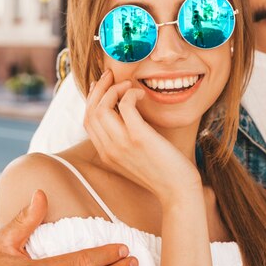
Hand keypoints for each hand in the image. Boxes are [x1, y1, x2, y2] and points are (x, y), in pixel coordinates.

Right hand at [84, 70, 201, 204]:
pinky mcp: (139, 137)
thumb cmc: (163, 172)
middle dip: (99, 89)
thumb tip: (125, 113)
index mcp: (106, 154)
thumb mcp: (136, 157)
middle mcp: (109, 150)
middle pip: (90, 112)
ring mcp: (122, 144)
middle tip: (111, 75)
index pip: (87, 121)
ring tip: (127, 84)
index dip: (92, 99)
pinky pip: (125, 105)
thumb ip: (125, 140)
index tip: (102, 86)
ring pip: (101, 108)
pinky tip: (141, 94)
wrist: (178, 191)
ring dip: (113, 89)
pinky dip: (130, 93)